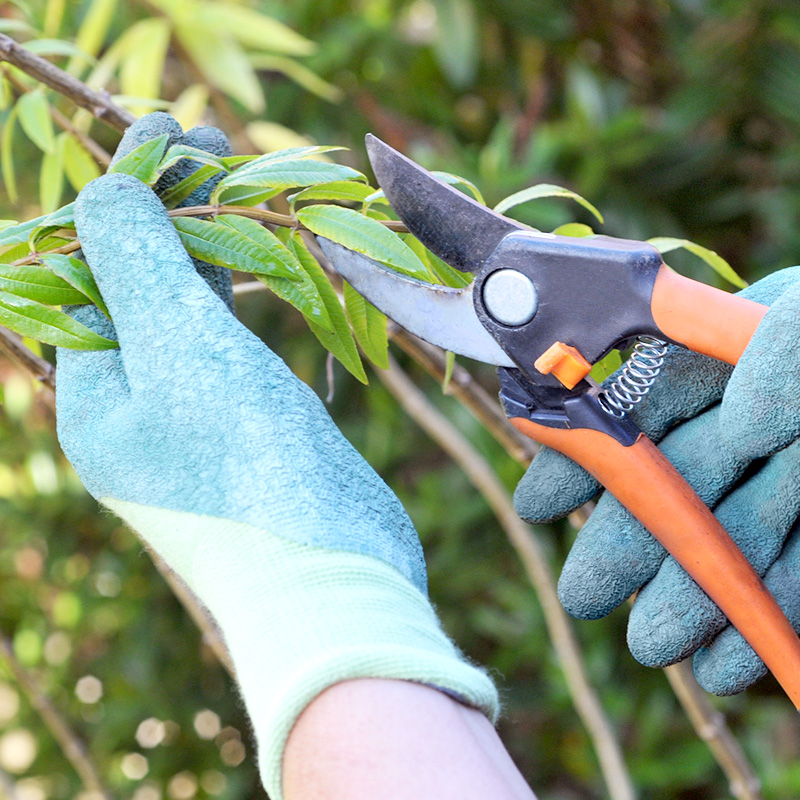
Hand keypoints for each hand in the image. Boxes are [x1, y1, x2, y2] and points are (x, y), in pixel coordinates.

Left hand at [55, 114, 496, 797]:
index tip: (163, 133)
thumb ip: (136, 265)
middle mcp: (137, 406)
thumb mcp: (182, 352)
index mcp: (95, 397)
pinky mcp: (252, 420)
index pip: (90, 273)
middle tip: (209, 146)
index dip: (122, 197)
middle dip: (169, 211)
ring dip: (208, 242)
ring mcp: (197, 414)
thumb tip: (103, 188)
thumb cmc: (250, 469)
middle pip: (140, 285)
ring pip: (190, 308)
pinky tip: (261, 249)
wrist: (338, 575)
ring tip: (238, 178)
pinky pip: (233, 339)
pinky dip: (243, 289)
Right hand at [513, 266, 799, 694]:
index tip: (541, 499)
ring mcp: (793, 470)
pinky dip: (755, 617)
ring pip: (724, 533)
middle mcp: (761, 408)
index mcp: (738, 343)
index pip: (640, 387)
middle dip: (626, 541)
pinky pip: (786, 572)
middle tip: (583, 596)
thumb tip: (741, 421)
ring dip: (683, 594)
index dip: (584, 447)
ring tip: (651, 645)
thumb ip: (774, 351)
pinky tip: (725, 659)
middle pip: (673, 475)